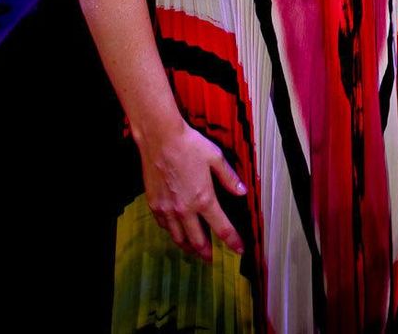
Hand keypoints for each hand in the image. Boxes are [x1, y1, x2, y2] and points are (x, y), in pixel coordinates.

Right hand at [140, 122, 246, 261]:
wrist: (160, 139)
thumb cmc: (190, 145)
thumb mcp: (215, 158)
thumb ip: (229, 178)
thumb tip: (243, 192)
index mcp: (204, 199)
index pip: (222, 228)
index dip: (233, 241)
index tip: (240, 250)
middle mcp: (185, 210)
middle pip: (198, 241)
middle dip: (206, 252)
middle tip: (211, 258)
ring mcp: (168, 210)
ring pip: (179, 238)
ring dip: (188, 247)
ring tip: (194, 250)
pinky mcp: (154, 205)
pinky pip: (165, 227)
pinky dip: (172, 233)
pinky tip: (176, 231)